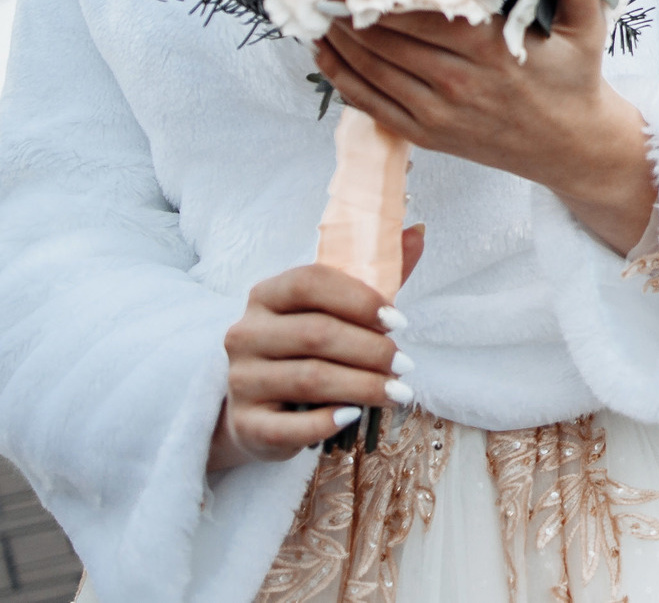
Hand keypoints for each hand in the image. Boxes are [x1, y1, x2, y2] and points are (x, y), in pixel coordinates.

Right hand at [210, 226, 423, 471]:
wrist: (259, 411)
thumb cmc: (307, 350)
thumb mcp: (336, 310)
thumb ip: (376, 273)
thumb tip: (417, 232)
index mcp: (266, 295)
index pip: (310, 281)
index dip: (359, 299)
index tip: (399, 321)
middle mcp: (246, 334)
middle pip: (316, 333)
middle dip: (371, 349)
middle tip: (405, 364)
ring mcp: (241, 380)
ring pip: (310, 379)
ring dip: (363, 386)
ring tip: (397, 391)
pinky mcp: (245, 425)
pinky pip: (289, 426)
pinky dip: (327, 422)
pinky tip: (354, 416)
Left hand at [314, 0, 657, 253]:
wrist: (572, 149)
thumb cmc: (574, 82)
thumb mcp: (586, 31)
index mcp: (491, 49)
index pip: (420, 14)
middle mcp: (458, 80)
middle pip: (386, 37)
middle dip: (348, 8)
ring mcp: (438, 112)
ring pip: (372, 68)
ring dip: (337, 38)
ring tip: (314, 7)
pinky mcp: (426, 135)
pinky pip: (370, 104)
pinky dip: (341, 77)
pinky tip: (323, 52)